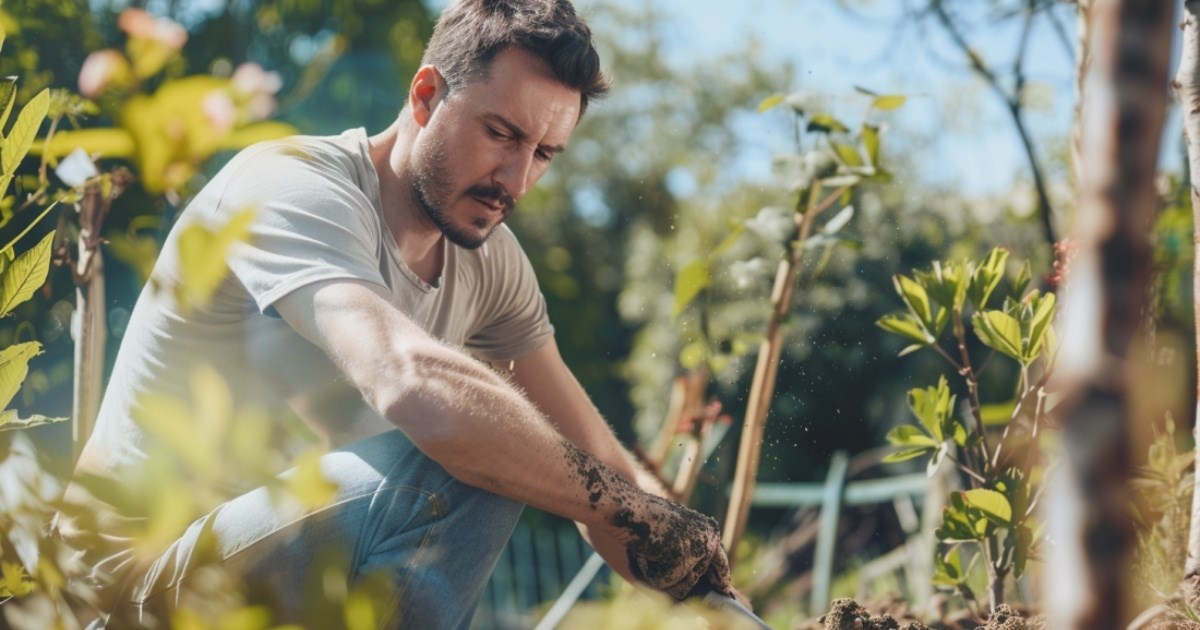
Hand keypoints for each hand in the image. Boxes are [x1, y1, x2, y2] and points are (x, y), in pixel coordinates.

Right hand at [612, 495, 732, 599]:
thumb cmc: (647, 517)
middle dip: (679, 576)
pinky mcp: (681, 564)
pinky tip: (648, 555)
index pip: (720, 561)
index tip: (723, 589)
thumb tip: (693, 578)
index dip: (721, 577)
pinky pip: (668, 584)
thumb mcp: (677, 528)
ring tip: (652, 552)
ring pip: (683, 585)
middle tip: (660, 557)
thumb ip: (689, 546)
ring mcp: (696, 554)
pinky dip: (654, 574)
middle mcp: (709, 543)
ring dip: (664, 575)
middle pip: (696, 577)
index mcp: (709, 531)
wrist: (632, 509)